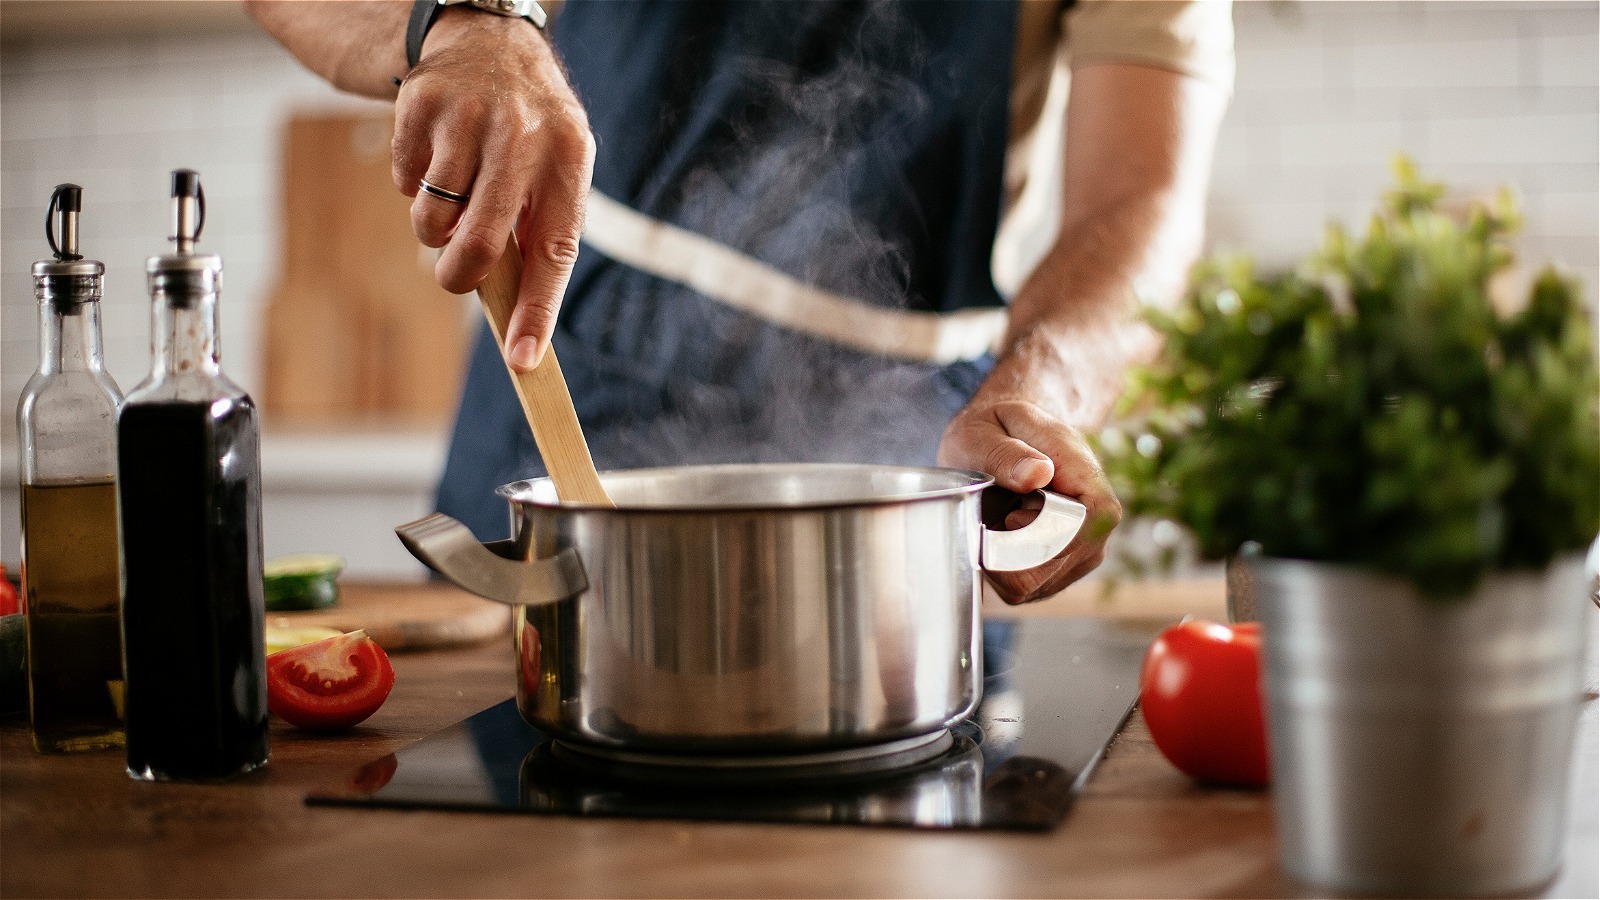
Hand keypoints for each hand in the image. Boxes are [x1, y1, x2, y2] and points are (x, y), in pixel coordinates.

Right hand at [392, 8, 593, 370]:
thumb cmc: (530, 133)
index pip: (554, 252)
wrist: (491, 45)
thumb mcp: (555, 170)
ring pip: (432, 220)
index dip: (537, 311)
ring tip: (454, 194)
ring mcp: (468, 118)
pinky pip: (404, 184)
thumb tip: (514, 318)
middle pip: (478, 244)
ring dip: (434, 227)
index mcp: (569, 160)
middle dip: (459, 276)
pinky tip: (436, 155)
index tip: (522, 359)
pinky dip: (413, 185)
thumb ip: (537, 233)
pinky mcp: (420, 106)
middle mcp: (522, 137)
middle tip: (455, 275)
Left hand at [938, 398, 1120, 603]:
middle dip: (1006, 549)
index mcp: (1092, 488)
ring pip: (1029, 585)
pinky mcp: (1058, 574)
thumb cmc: (998, 430)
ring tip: (1001, 516)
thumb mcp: (987, 429)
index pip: (1078, 533)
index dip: (1032, 533)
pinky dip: (998, 566)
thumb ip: (1007, 452)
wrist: (1007, 437)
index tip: (1009, 513)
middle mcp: (1096, 530)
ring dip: (1000, 556)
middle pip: (1046, 569)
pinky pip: (1020, 588)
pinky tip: (1000, 534)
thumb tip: (1037, 474)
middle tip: (997, 510)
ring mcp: (1080, 557)